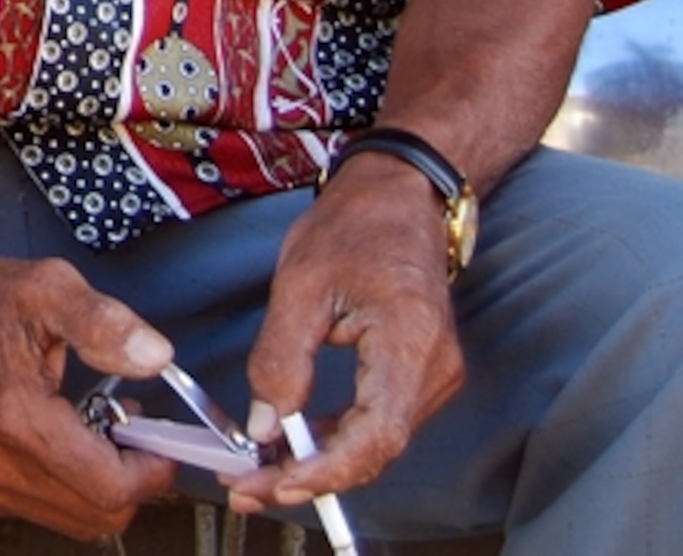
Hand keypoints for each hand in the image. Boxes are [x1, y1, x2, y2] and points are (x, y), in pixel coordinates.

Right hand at [0, 239, 181, 538]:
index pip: (109, 489)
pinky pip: (42, 511)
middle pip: (98, 515)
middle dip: (128, 478)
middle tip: (128, 427)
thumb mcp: (48, 286)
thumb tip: (156, 356)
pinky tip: (58, 438)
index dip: (151, 470)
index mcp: (15, 416)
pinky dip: (64, 486)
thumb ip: (105, 323)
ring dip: (97, 484)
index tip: (159, 440)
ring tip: (91, 427)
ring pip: (73, 520)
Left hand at [223, 155, 464, 516]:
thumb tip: (264, 427)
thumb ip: (281, 358)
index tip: (272, 484)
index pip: (374, 437)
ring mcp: (435, 375)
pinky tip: (296, 443)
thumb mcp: (300, 282)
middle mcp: (435, 370)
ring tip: (260, 471)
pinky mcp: (422, 375)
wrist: (402, 195)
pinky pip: (380, 423)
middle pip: (376, 451)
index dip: (323, 472)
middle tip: (247, 487)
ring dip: (321, 463)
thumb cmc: (356, 225)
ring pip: (377, 444)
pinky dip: (337, 439)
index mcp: (410, 342)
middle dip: (311, 477)